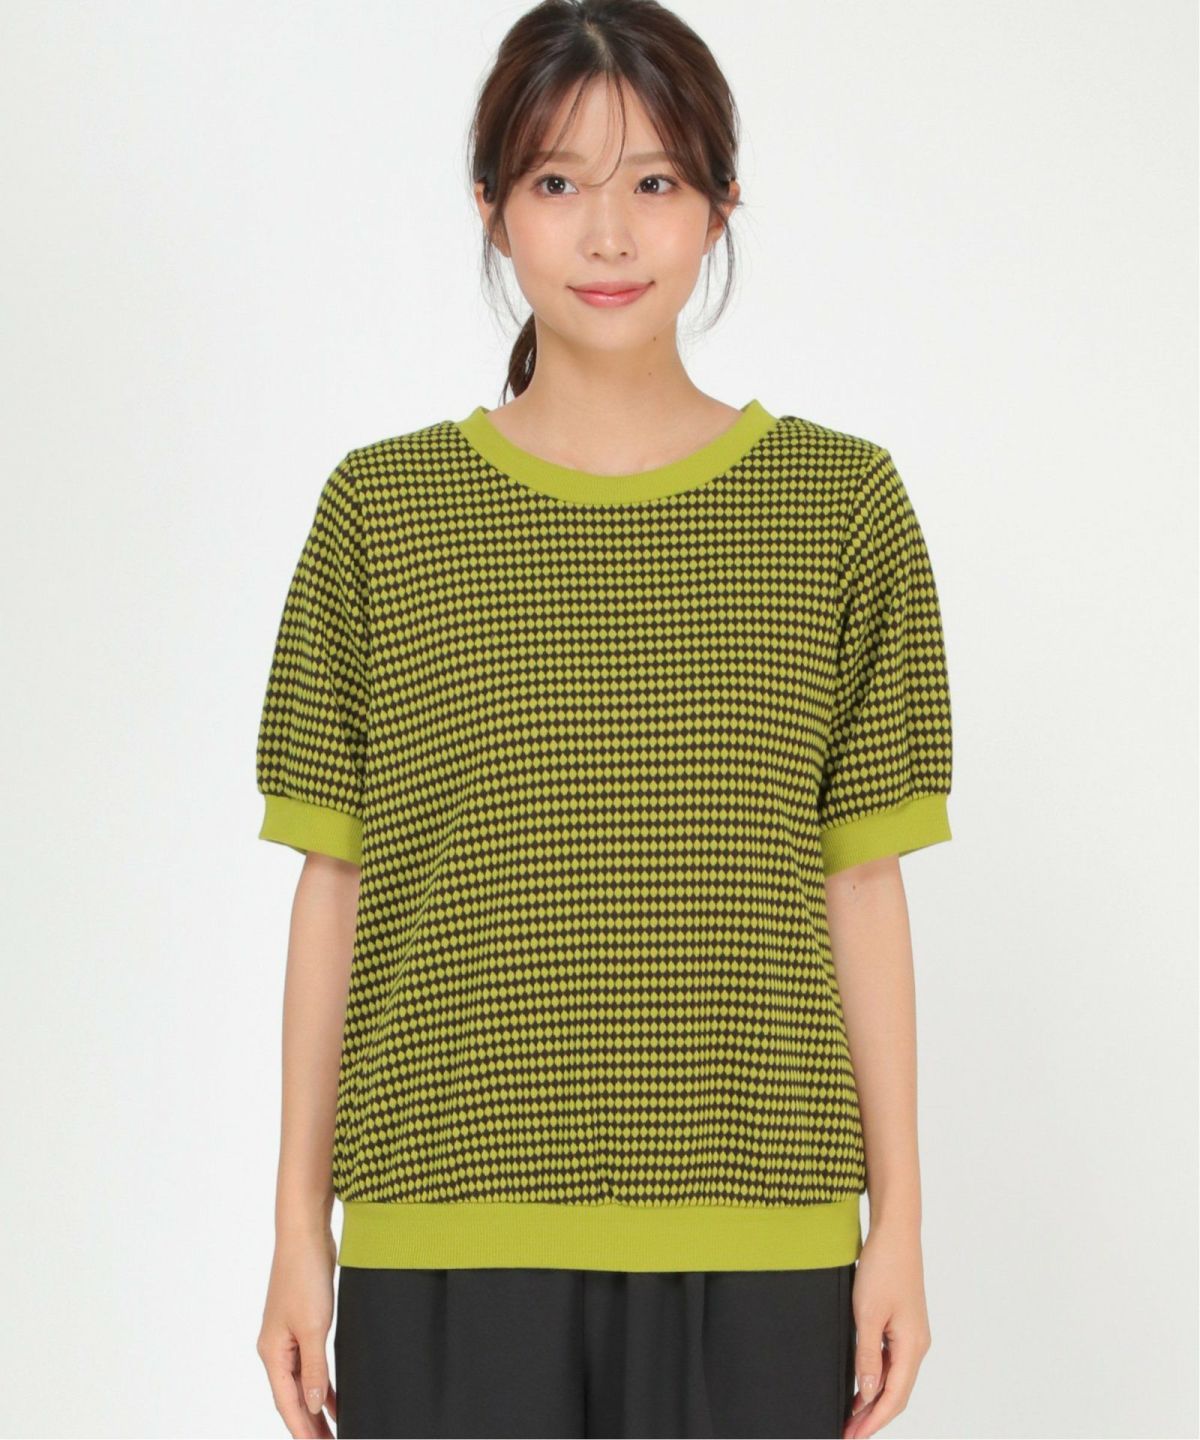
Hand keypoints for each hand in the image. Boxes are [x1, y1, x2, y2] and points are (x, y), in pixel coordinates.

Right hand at [256, 1226, 339, 1436]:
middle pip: (293, 1396)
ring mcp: (288, 1336)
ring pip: (302, 1382)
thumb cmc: (304, 1276)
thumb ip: (314, 1368)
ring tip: (335, 1431)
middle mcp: (276, 1349)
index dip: (302, 1429)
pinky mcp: (303, 1324)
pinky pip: (311, 1363)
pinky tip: (336, 1397)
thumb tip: (314, 1406)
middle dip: (310, 1424)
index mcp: (272, 1353)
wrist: (305, 1236)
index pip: (287, 1402)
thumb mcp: (313, 1327)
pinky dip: (322, 1382)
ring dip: (317, 1407)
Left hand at [843, 1223, 931, 1436]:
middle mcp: (917, 1345)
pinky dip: (878, 1377)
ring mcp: (912, 1334)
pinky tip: (861, 1383)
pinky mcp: (904, 1324)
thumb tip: (868, 1391)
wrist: (896, 1233)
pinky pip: (892, 1360)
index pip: (895, 1398)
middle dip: (873, 1416)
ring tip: (850, 1415)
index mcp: (912, 1346)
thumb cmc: (883, 1268)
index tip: (852, 1436)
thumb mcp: (867, 1314)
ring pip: (895, 1378)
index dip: (874, 1421)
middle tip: (848, 1432)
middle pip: (897, 1393)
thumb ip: (867, 1355)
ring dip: (874, 1399)